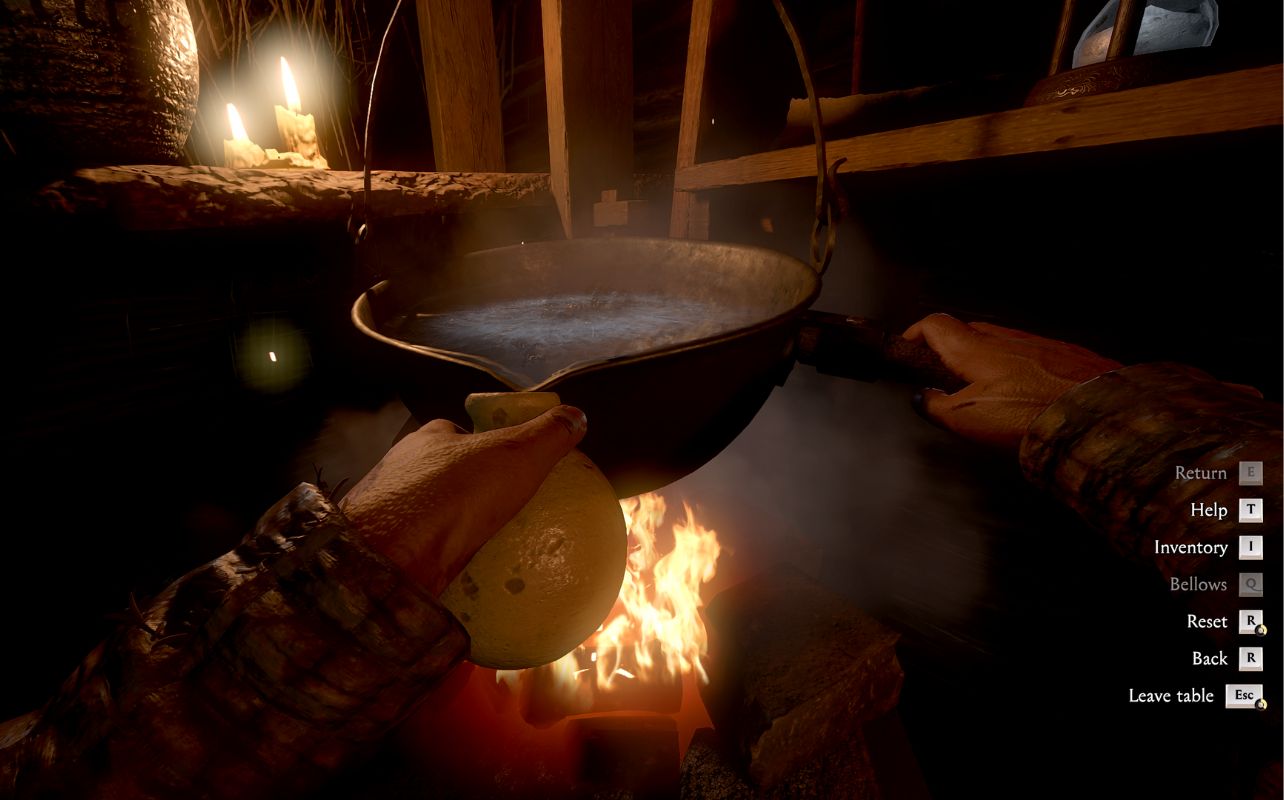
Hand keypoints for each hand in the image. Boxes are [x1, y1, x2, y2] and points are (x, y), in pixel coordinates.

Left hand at [339, 406, 587, 595]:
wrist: (388, 558)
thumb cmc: (452, 495)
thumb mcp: (515, 456)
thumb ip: (547, 436)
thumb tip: (577, 416)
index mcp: (427, 440)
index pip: (460, 432)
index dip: (485, 443)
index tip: (511, 466)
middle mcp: (402, 471)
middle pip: (443, 474)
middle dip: (469, 490)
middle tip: (506, 513)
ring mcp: (388, 512)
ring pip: (428, 515)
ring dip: (452, 528)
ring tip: (490, 549)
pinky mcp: (383, 551)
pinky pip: (419, 552)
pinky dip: (440, 560)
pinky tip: (465, 578)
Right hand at [902, 314, 1120, 451]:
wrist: (1096, 414)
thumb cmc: (1028, 415)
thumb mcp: (967, 419)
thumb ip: (936, 406)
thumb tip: (921, 398)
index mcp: (974, 349)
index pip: (933, 324)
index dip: (914, 335)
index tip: (907, 351)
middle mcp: (1003, 338)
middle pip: (966, 332)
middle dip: (948, 351)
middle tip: (943, 378)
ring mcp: (1035, 343)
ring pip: (999, 344)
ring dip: (983, 361)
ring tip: (984, 392)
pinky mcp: (1063, 354)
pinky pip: (1029, 354)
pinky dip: (1016, 368)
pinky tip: (1024, 394)